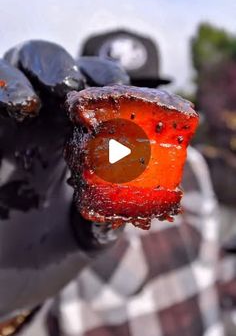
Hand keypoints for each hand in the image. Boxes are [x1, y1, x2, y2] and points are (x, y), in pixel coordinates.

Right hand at [0, 41, 127, 318]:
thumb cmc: (33, 264)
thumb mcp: (82, 240)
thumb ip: (107, 215)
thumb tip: (132, 197)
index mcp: (70, 148)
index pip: (95, 99)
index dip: (111, 89)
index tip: (122, 97)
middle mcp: (37, 132)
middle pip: (54, 73)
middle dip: (67, 71)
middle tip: (76, 91)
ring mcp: (3, 132)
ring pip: (14, 71)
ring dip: (34, 72)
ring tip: (47, 98)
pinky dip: (3, 87)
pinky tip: (20, 106)